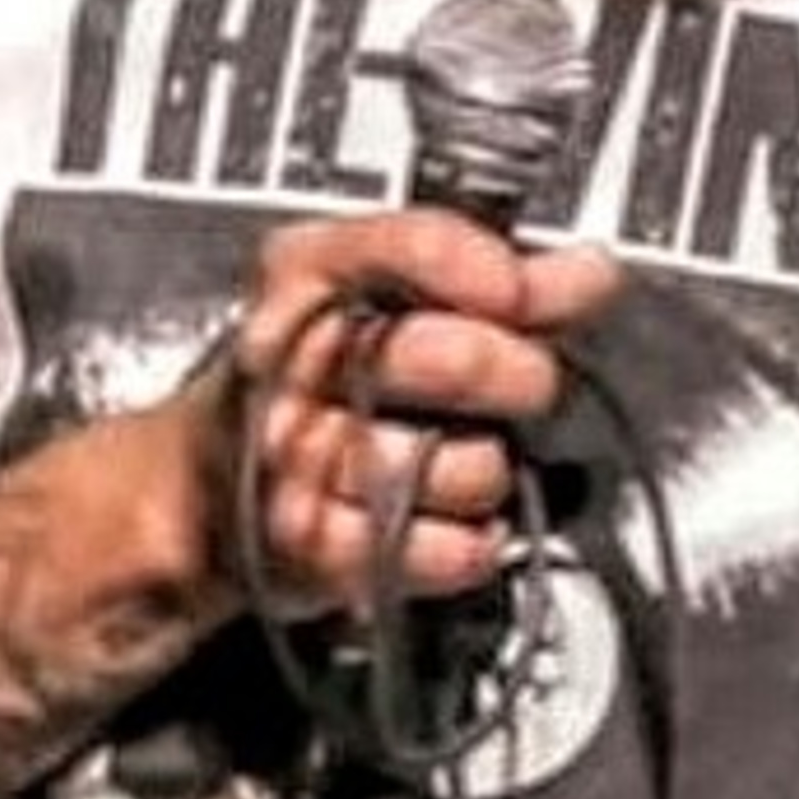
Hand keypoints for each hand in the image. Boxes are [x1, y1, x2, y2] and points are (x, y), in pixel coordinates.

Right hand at [217, 207, 621, 614]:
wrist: (208, 485)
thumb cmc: (314, 379)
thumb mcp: (387, 299)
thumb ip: (499, 278)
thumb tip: (590, 272)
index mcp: (305, 274)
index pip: (418, 248)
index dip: (500, 274)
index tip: (527, 294)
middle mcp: (291, 362)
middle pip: (452, 357)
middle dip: (520, 374)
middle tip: (525, 381)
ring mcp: (298, 458)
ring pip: (460, 465)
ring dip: (493, 468)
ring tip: (466, 456)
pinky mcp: (315, 548)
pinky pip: (445, 551)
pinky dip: (473, 545)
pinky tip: (456, 521)